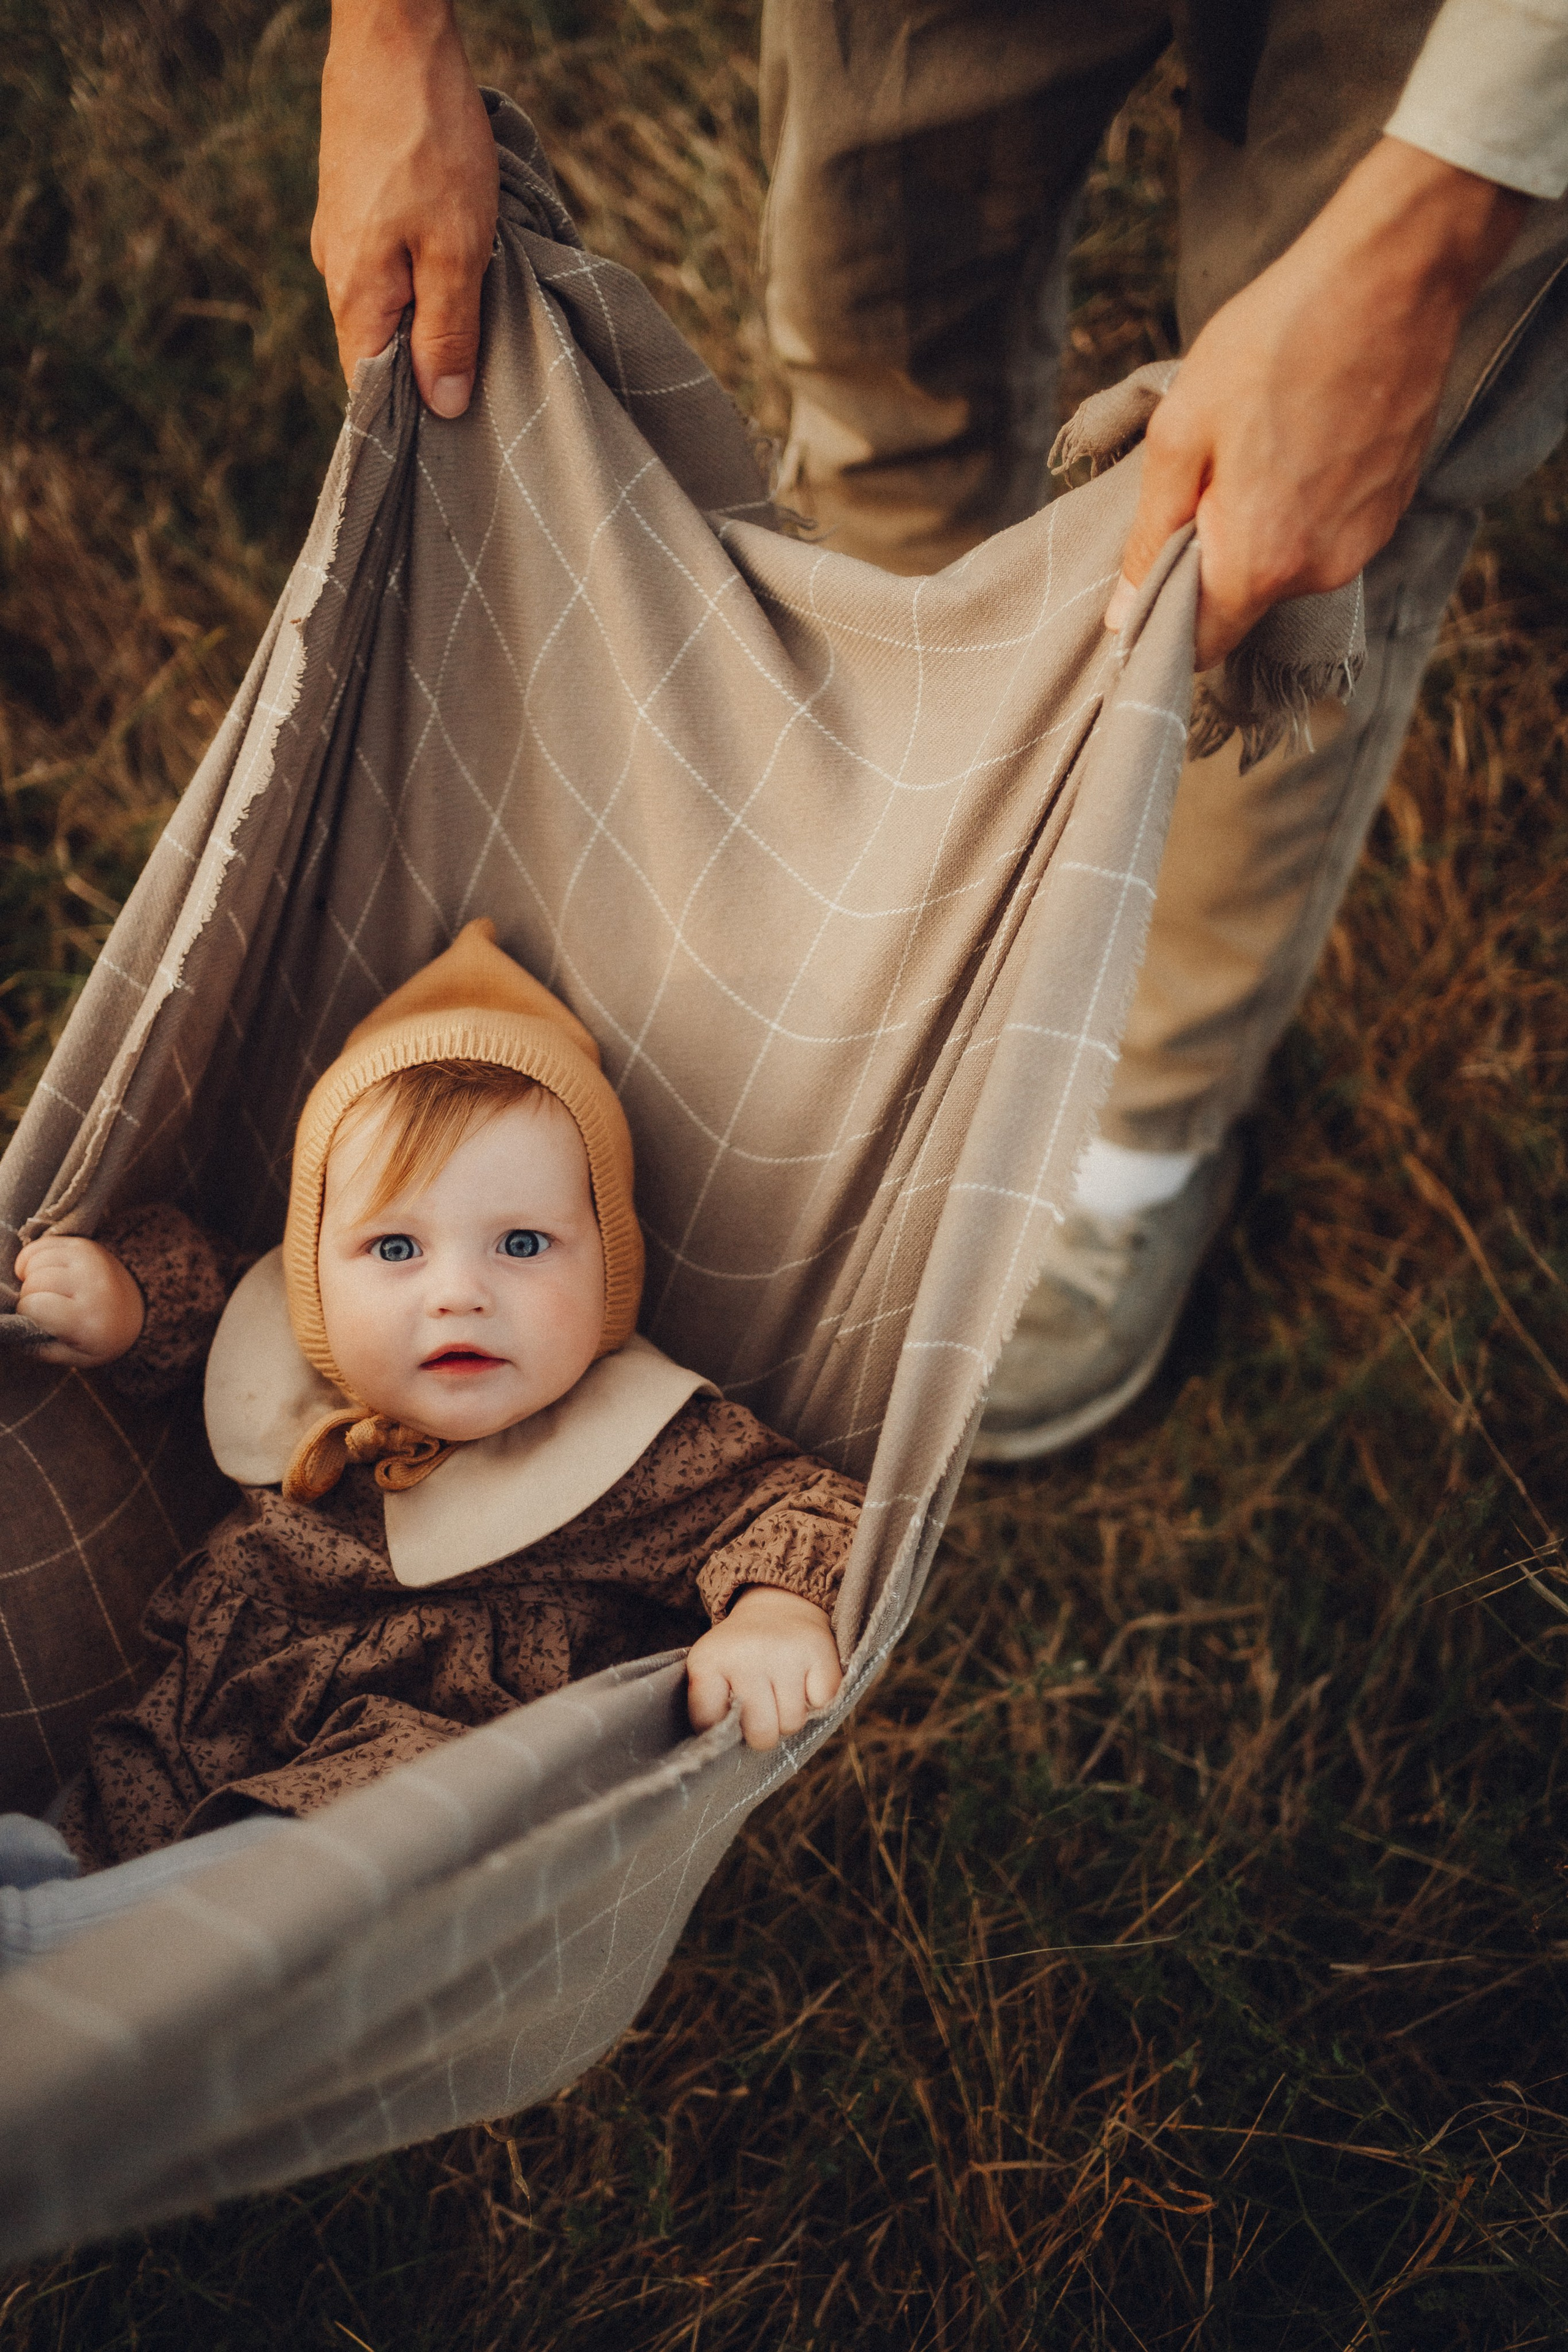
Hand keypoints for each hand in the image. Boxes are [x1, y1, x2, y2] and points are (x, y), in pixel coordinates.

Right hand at [14, 1235, 143, 1367]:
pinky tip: (41, 1272)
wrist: (136, 1314)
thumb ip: (39, 1348)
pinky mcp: (87, 1246)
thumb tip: (12, 1326)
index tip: (36, 1319)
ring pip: (37, 1260)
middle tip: (42, 1305)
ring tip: (43, 1290)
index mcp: (89, 1319)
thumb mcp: (73, 1357)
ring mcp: (91, 1261)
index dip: (26, 1313)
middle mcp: (93, 1285)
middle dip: (29, 1295)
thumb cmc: (98, 1339)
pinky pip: (43, 1245)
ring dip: (30, 1276)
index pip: (35, 1305)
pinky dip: (33, 1258)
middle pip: (35, 1281)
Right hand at [312, 0, 498, 416]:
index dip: (412, 416)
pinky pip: (386, 264)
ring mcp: (341, 232)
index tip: (457, 433)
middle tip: (480, 387)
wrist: (393, 36)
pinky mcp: (355, 200)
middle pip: (377, 349)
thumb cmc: (430, 142)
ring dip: (427, 321)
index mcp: (354, 295)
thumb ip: (449, 331)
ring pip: (384, 304)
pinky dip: (420, 279)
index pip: (369, 387)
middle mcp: (335, 270)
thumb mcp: (458, 251)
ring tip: (475, 325)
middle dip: (424, 372)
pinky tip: (455, 270)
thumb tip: (444, 406)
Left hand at [686, 1586, 843, 1749]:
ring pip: (793, 1723)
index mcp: (708, 1661)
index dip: (722, 1728)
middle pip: (761, 1734)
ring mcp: (784, 1652)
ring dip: (790, 1715)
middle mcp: (745, 1654)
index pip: (709, 1724)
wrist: (777, 1606)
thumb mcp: (711, 1673)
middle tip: (762, 1706)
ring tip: (782, 1689)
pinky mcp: (818, 1650)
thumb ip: (710, 1712)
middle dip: (764, 1731)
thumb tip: (725, 1753)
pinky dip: (818, 1698)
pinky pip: (823, 1703)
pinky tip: (804, 1678)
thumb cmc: (741, 1655)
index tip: (727, 1712)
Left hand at [1105, 137, 1526, 668]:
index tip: (1145, 579)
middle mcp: (1320, 571)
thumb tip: (1124, 615)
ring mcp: (1364, 543)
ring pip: (1284, 568)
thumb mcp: (1181, 431)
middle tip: (1202, 478)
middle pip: (1241, 605)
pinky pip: (1325, 536)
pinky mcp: (1391, 510)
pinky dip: (1301, 507)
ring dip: (1257, 529)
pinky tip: (1299, 440)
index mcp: (1259, 561)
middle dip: (1208, 561)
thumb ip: (1151, 535)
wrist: (1393, 277)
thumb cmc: (1276, 341)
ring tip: (1258, 446)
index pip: (1200, 646)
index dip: (1162, 623)